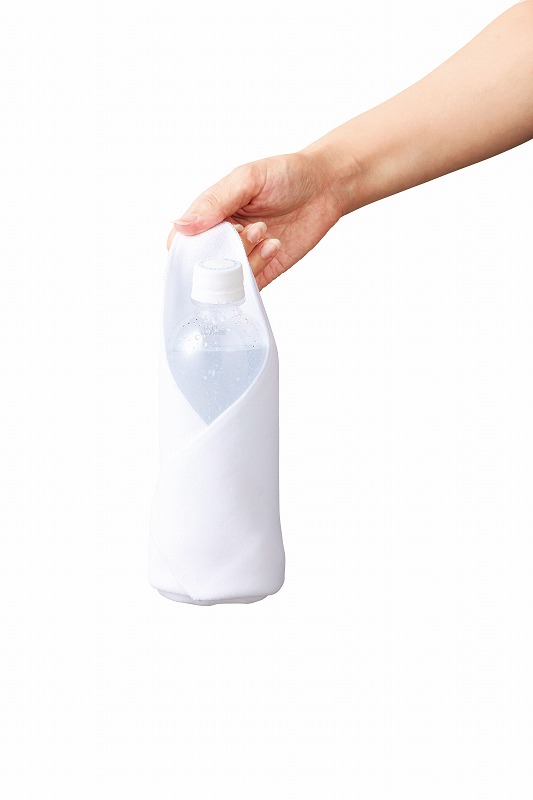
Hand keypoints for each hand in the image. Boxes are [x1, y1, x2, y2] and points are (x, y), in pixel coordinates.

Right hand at [168, 152, 344, 289]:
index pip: (181, 243)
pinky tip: (274, 244)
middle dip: (224, 252)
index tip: (211, 236)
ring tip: (266, 233)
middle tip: (251, 229)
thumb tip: (182, 225)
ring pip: (227, 278)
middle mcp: (222, 238)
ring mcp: (242, 256)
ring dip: (246, 259)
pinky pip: (249, 285)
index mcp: (210, 214)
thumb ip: (215, 202)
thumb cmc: (285, 175)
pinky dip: (259, 269)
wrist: (325, 187)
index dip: (189, 247)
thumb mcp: (247, 179)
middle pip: (204, 265)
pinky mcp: (263, 270)